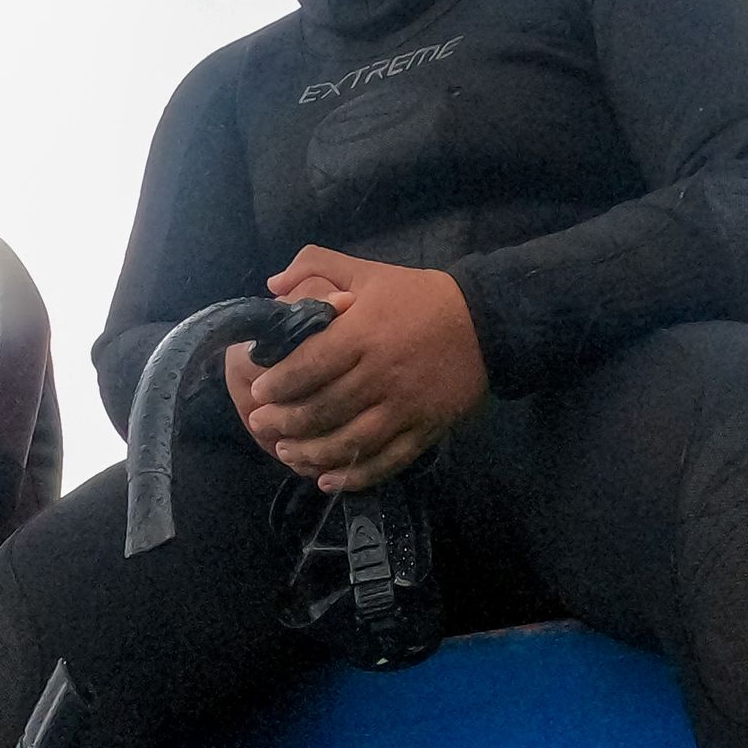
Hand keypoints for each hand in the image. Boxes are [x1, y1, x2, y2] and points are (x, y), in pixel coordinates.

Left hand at [224, 246, 487, 488]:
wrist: (489, 321)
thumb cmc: (420, 297)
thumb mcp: (370, 271)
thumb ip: (318, 266)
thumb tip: (271, 284)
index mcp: (364, 334)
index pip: (309, 366)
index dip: (278, 383)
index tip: (259, 390)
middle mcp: (381, 374)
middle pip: (322, 409)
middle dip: (284, 422)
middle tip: (262, 424)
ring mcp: (404, 407)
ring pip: (348, 442)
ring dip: (311, 454)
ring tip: (286, 453)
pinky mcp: (425, 430)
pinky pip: (384, 461)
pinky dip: (353, 476)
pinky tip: (327, 480)